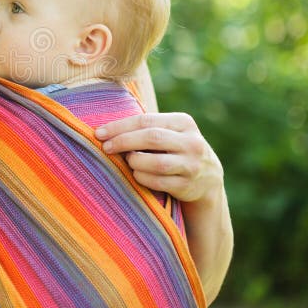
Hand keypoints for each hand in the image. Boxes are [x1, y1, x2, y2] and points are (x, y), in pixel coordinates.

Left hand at [95, 112, 223, 202]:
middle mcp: (192, 142)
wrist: (208, 178)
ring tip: (127, 161)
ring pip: (155, 163)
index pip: (146, 120)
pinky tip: (136, 173)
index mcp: (184, 122)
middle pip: (151, 138)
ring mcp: (192, 165)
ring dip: (134, 162)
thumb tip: (105, 130)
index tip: (99, 133)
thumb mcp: (170, 131)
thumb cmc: (175, 148)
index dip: (120, 126)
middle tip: (105, 147)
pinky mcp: (187, 186)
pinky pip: (157, 182)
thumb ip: (146, 127)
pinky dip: (141, 177)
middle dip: (123, 141)